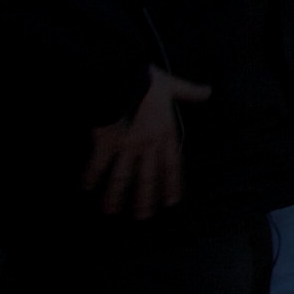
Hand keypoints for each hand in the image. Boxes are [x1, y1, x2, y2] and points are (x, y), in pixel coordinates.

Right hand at [82, 69, 202, 217]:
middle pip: (148, 179)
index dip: (172, 185)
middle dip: (144, 200)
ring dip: (116, 197)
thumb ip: (188, 91)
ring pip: (123, 178)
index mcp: (165, 132)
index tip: (171, 202)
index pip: (172, 165)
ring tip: (111, 212)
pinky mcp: (107, 143)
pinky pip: (98, 165)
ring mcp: (127, 147)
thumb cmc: (145, 79)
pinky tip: (85, 188)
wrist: (122, 76)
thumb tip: (207, 92)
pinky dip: (90, 177)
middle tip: (142, 218)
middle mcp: (148, 145)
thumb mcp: (171, 84)